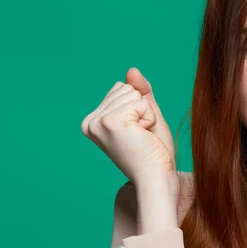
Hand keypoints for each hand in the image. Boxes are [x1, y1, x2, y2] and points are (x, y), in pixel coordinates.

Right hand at [81, 67, 175, 184]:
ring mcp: (98, 121)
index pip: (122, 88)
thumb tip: (131, 70)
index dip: (139, 107)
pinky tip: (142, 137)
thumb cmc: (153, 152)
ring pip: (134, 93)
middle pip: (126, 87)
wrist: (156, 177)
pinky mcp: (110, 122)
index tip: (136, 132)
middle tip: (141, 136)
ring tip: (141, 137)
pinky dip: (149, 118)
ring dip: (147, 115)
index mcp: (93, 120)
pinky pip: (141, 101)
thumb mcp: (148, 115)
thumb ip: (140, 92)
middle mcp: (90, 121)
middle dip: (142, 109)